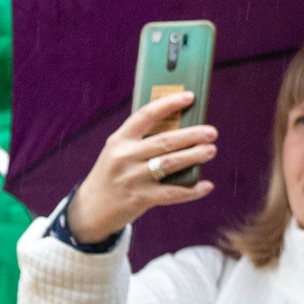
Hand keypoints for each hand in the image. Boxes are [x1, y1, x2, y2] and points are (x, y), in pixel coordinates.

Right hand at [63, 90, 217, 241]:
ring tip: (211, 150)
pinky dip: (191, 190)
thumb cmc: (115, 173)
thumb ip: (144, 141)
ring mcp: (132, 178)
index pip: (146, 115)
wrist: (92, 208)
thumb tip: (184, 130)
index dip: (169, 104)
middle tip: (211, 132)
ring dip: (193, 156)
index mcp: (120, 139)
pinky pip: (172, 193)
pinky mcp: (140, 198)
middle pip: (164, 141)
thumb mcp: (120, 152)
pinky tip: (207, 186)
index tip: (190, 96)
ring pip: (169, 164)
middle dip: (191, 135)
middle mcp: (124, 156)